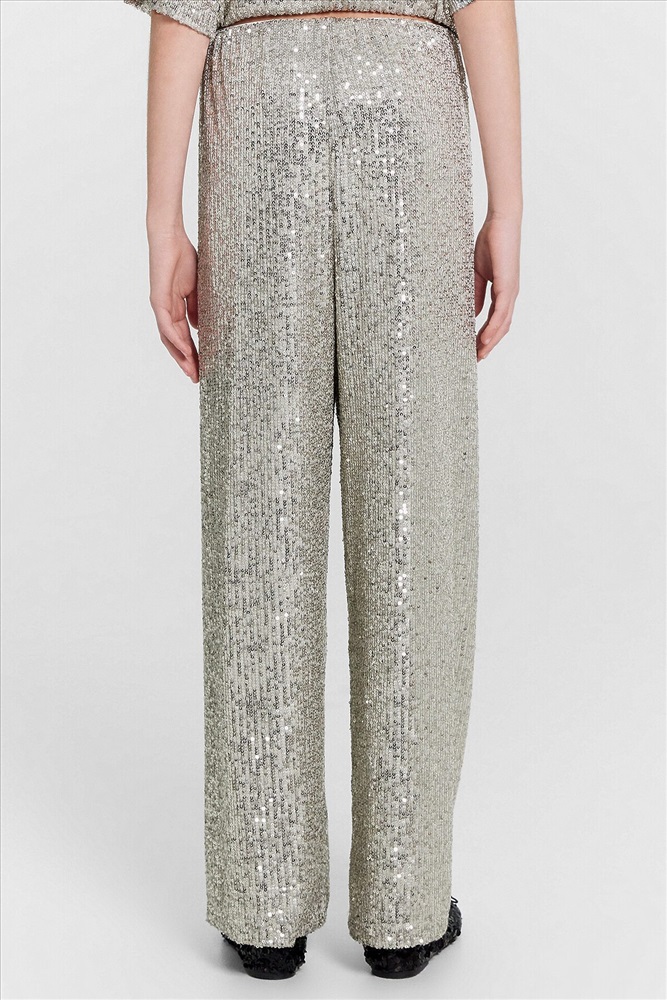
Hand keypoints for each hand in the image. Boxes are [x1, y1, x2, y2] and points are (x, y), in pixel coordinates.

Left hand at [147, 228, 198, 382]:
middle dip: (186, 361)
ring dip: (180, 356)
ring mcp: (161, 306)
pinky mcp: (158, 299)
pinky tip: (185, 351)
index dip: (193, 353)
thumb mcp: (196, 288)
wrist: (170, 238)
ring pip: (169, 338)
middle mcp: (165, 311)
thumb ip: (197, 308)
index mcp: (175, 308)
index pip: (184, 336)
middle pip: (175, 343)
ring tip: (192, 371)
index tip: (202, 368)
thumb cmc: (183, 257)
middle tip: (197, 378)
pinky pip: (166, 325)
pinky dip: (175, 339)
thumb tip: (199, 328)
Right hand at [473, 212, 520, 360]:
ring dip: (491, 341)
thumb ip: (476, 294)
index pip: (496, 321)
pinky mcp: (508, 285)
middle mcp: (510, 295)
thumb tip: (472, 314)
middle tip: (476, 359)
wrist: (501, 222)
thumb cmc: (491, 243)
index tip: (474, 349)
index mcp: (503, 292)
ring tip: (479, 354)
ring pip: (503, 324)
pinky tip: (485, 338)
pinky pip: (501, 311)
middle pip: (502, 328)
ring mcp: (511, 291)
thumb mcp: (478, 274)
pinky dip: (494, 327)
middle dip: (489, 345)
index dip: (486, 337)